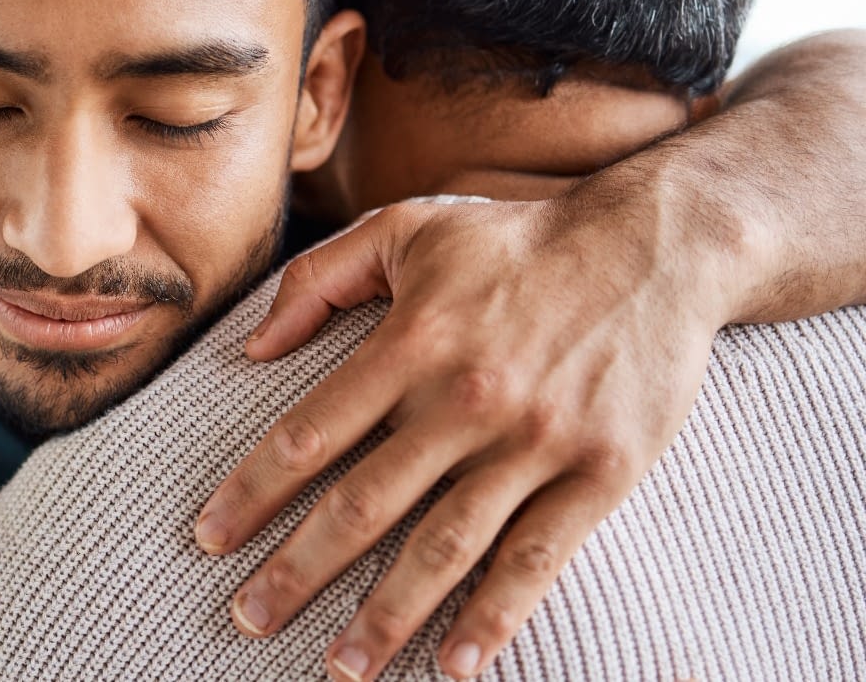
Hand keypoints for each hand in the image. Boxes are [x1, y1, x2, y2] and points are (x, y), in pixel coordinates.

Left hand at [194, 198, 728, 678]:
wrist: (656, 245)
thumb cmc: (513, 238)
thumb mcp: (407, 228)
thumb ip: (319, 278)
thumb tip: (252, 346)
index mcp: (411, 340)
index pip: (310, 432)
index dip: (253, 491)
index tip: (209, 537)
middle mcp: (467, 398)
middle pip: (364, 504)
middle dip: (297, 570)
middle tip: (248, 618)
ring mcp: (536, 441)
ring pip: (444, 546)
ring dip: (386, 616)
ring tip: (340, 669)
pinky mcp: (600, 473)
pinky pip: (537, 558)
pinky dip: (495, 618)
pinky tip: (455, 663)